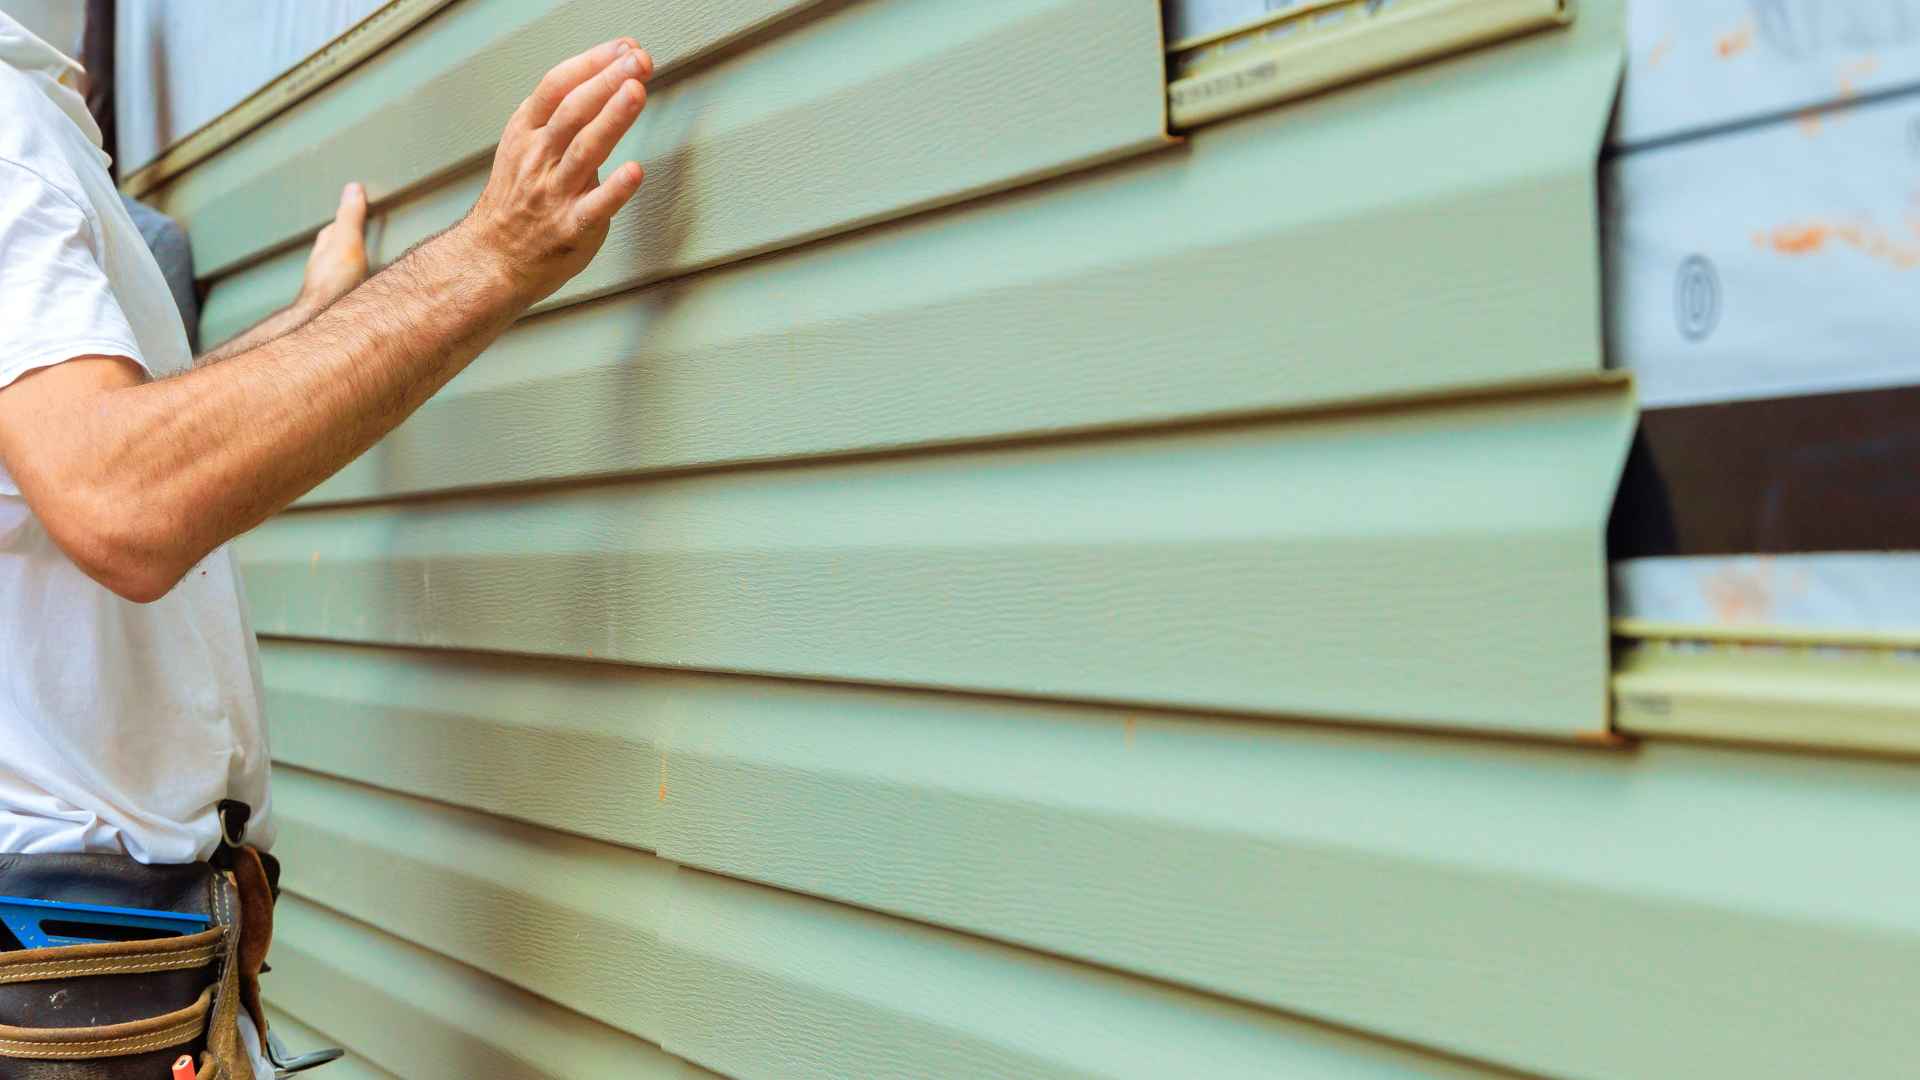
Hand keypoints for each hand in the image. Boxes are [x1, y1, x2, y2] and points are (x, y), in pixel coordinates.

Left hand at [296, 182, 369, 311]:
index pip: (335, 227)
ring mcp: (332, 287)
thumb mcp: (346, 243)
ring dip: (356, 266)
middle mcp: (326, 267)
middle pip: (338, 248)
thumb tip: (353, 188)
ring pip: (344, 270)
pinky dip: (361, 284)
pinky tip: (371, 291)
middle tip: (367, 234)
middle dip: (351, 241)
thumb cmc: (334, 284)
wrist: (326, 323)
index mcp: (325, 249)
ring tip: (372, 263)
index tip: (361, 208)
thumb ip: (350, 217)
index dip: (348, 218)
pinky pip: (352, 288)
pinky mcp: (341, 304)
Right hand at [456, 38, 652, 305]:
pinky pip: (595, 206)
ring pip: (585, 149)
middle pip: (574, 110)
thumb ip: (559, 116)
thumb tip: (606, 78)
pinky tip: (635, 171)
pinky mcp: (571, 227)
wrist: (491, 258)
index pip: (558, 85)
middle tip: (638, 60)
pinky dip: (615, 189)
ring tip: (636, 91)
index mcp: (526, 132)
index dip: (592, 62)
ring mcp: (554, 193)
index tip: (623, 48)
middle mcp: (539, 158)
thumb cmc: (517, 201)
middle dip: (608, 80)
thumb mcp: (523, 144)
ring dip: (613, 118)